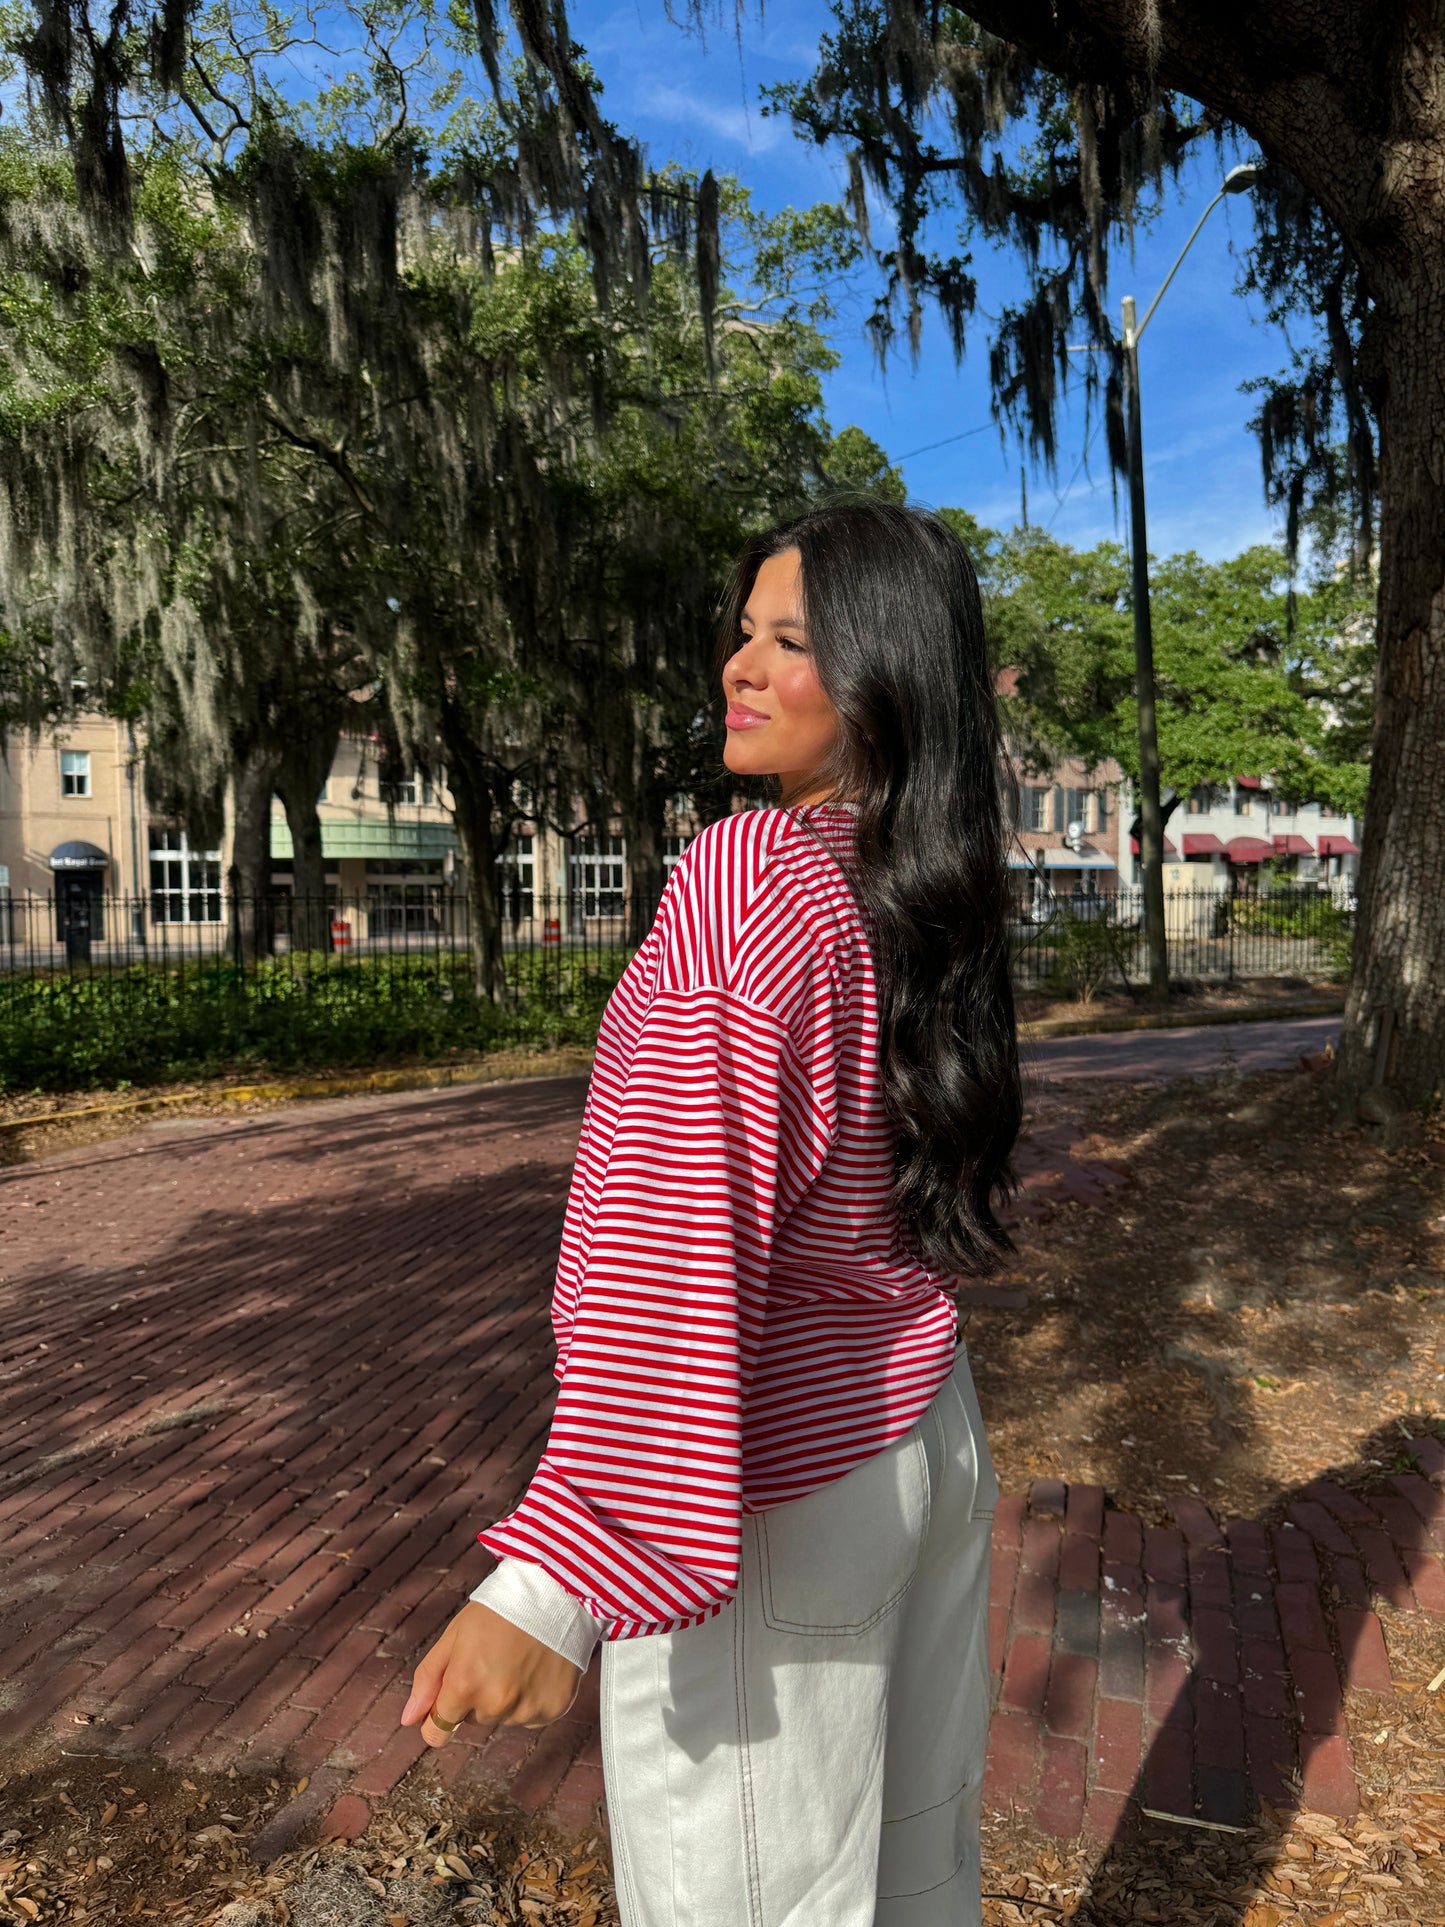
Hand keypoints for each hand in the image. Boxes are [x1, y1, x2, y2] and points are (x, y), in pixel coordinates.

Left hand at [400, 1601, 582, 1744]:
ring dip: (507, 1697)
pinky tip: (539, 1667)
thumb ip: (428, 1679)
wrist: (556, 1590)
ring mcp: (527, 1710)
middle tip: (494, 1658)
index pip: (437, 1732)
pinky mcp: (554, 1709)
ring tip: (520, 1659)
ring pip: (504, 1717)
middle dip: (477, 1696)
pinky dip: (533, 1698)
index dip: (439, 1717)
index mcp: (464, 1686)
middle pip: (474, 1719)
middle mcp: (495, 1705)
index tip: (448, 1701)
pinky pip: (533, 1716)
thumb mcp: (454, 1635)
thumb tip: (409, 1719)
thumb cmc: (500, 1608)